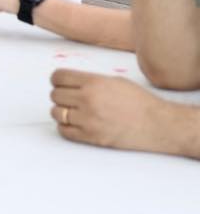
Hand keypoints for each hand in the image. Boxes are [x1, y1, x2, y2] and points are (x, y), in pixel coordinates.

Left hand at [50, 69, 189, 154]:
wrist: (158, 125)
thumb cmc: (140, 102)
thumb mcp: (114, 81)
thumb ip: (90, 81)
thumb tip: (70, 83)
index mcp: (94, 83)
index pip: (58, 77)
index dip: (57, 80)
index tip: (60, 84)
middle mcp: (88, 99)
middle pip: (55, 95)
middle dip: (61, 96)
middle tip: (70, 99)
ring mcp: (88, 119)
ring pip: (55, 113)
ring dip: (61, 112)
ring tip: (72, 112)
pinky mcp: (91, 137)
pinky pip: (63, 131)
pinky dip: (65, 127)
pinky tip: (74, 124)